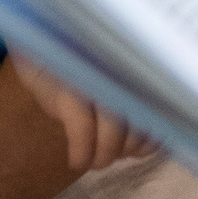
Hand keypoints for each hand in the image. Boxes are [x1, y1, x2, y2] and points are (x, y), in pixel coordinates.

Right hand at [7, 55, 156, 174]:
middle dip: (126, 148)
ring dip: (104, 155)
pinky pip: (82, 130)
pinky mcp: (67, 90)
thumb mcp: (111, 74)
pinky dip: (81, 152)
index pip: (157, 111)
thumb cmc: (81, 59)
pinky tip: (77, 161)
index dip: (151, 138)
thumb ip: (134, 98)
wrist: (40, 37)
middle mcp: (122, 70)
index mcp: (137, 67)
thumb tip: (153, 141)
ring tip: (95, 161)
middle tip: (113, 155)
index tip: (140, 150)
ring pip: (112, 131)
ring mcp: (95, 77)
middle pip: (137, 124)